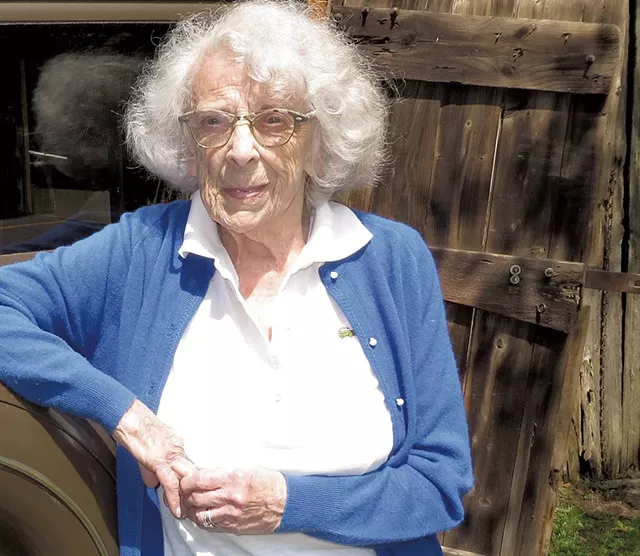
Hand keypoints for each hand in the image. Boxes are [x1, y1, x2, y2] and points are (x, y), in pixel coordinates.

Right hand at [113, 399, 195, 518]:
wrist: (128, 416)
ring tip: (187, 513)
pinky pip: (171, 482)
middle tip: (194, 508)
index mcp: (176, 443)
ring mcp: (170, 453)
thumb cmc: (134, 427)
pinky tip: (176, 509)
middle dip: (194, 492)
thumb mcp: (147, 447)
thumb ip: (151, 466)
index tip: (191, 495)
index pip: (187, 466)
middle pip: (191, 473)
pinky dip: (174, 498)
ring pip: (184, 480)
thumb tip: (152, 482)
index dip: (190, 482)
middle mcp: (178, 448)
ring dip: (186, 499)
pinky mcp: (159, 460)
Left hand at [180, 468, 286, 533]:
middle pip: (196, 497)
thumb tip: (203, 474)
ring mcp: (231, 513)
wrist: (286, 502)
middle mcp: (230, 496)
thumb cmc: (267, 482)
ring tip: (191, 504)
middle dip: (186, 495)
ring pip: (200, 514)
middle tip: (184, 492)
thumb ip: (224, 472)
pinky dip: (202, 520)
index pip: (199, 480)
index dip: (187, 480)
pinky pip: (210, 525)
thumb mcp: (246, 468)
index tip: (185, 479)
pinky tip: (203, 514)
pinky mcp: (233, 526)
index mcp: (233, 477)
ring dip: (192, 509)